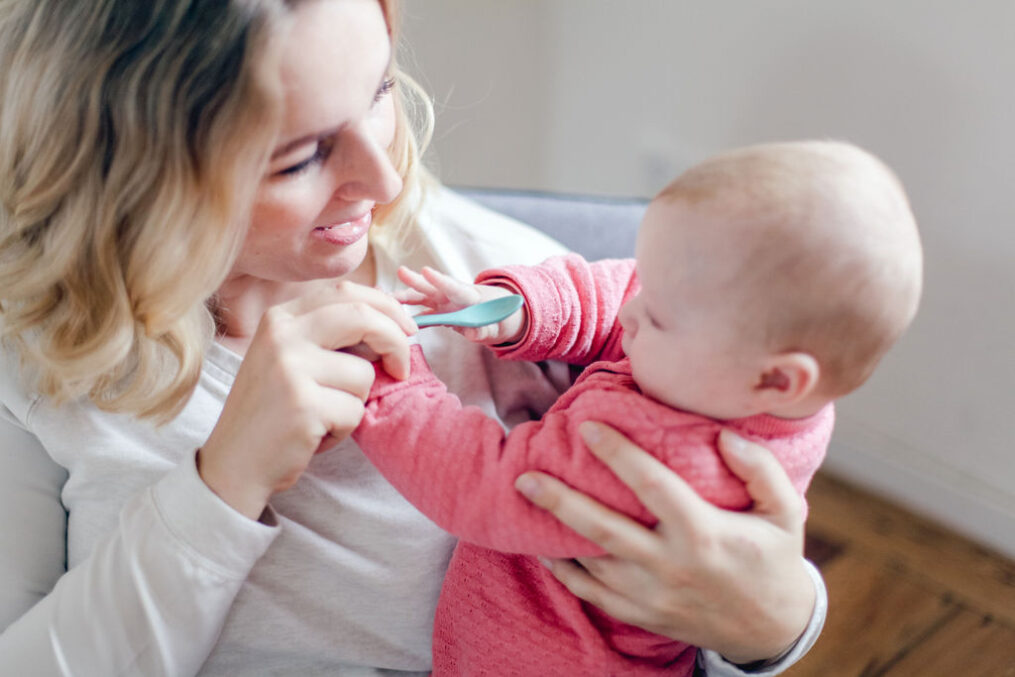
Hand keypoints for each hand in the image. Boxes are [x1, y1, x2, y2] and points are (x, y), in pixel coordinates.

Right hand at [198, 282, 415, 519]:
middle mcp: (282, 335)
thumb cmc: (274, 412)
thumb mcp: (292, 359)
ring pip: (364, 374)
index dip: (386, 307)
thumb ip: (331, 336)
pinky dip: (345, 429)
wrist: (235, 463)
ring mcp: (290, 368)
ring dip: (357, 402)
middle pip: (362, 316)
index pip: (345, 291)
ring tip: (325, 415)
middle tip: (402, 369)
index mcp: (281, 318)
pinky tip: (316, 434)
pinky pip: (355, 411)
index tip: (407, 328)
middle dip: (395, 341)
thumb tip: (393, 323)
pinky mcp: (303, 405)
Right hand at [395, 265, 525, 343]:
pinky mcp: (438, 310)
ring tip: (385, 297)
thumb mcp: (496, 326)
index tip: (426, 271)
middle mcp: (453, 296)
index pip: (455, 287)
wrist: (495, 313)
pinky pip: (420, 312)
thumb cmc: (498, 318)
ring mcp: (444, 302)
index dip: (441, 280)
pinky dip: (407, 314)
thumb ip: (484, 329)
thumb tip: (472, 332)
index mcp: (470, 297)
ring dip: (405, 297)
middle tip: (401, 272)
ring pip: (422, 298)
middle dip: (417, 281)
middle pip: (434, 288)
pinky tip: (390, 315)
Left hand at [514, 422, 814, 664]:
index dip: (618, 454)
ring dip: (554, 532)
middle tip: (525, 475)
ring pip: (591, 563)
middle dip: (561, 501)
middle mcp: (670, 565)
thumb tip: (724, 435)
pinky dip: (564, 571)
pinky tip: (544, 546)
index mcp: (703, 533)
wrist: (771, 629)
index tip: (587, 427)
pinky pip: (592, 593)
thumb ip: (761, 470)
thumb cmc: (773, 558)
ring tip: (525, 500)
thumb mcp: (784, 512)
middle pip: (605, 529)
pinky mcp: (641, 614)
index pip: (652, 486)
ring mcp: (651, 595)